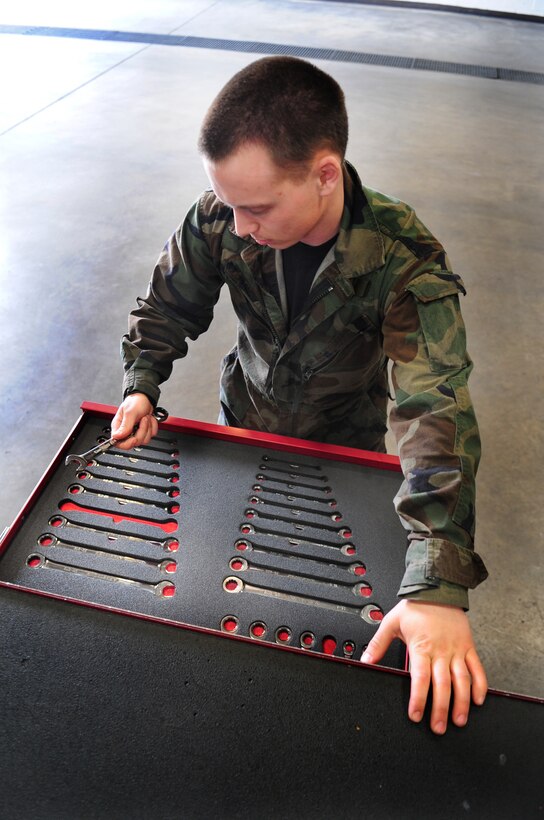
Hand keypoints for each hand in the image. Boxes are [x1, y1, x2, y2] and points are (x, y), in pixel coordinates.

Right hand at [110, 393, 158, 449]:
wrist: (146, 398)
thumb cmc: (135, 402)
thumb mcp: (130, 412)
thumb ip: (125, 426)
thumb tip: (117, 437)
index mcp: (118, 427)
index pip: (118, 443)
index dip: (127, 444)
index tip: (134, 438)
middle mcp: (126, 431)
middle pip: (134, 442)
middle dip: (141, 431)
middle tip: (142, 420)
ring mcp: (136, 432)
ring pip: (144, 440)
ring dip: (148, 427)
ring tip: (145, 417)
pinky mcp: (144, 431)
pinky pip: (151, 435)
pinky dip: (153, 426)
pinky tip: (149, 419)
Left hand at [362, 600, 486, 733]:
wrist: (438, 589)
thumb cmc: (415, 607)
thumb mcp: (391, 622)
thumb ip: (378, 644)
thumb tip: (365, 661)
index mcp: (421, 647)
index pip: (420, 678)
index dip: (419, 699)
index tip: (416, 715)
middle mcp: (441, 651)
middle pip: (442, 685)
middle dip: (440, 709)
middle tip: (438, 728)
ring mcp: (456, 650)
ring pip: (462, 680)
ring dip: (461, 702)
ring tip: (459, 720)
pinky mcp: (468, 647)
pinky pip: (477, 668)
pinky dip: (479, 685)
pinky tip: (477, 700)